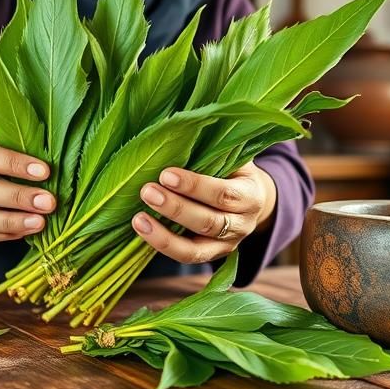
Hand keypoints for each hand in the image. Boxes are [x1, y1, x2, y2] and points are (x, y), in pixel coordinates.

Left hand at [131, 162, 275, 263]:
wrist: (249, 198)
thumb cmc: (233, 169)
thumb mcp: (233, 156)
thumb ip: (214, 149)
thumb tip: (178, 132)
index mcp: (251, 195)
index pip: (224, 194)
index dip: (195, 186)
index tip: (166, 174)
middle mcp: (243, 224)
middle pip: (209, 222)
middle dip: (176, 208)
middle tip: (147, 191)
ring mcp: (227, 244)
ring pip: (196, 249)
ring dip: (163, 234)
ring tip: (138, 218)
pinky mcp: (211, 255)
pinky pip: (186, 256)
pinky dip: (162, 244)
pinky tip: (143, 229)